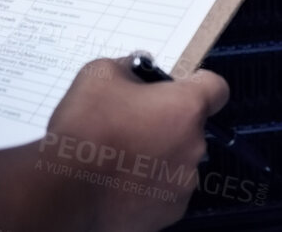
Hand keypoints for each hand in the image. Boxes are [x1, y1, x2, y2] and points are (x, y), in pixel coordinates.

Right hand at [0, 56, 229, 231]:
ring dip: (159, 155)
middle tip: (131, 121)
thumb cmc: (86, 127)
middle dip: (167, 121)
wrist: (65, 190)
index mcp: (186, 108)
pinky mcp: (167, 214)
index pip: (216, 88)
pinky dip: (148, 185)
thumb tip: (134, 71)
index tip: (179, 86)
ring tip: (120, 155)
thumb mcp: (99, 73)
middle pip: (191, 126)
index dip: (198, 83)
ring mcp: (182, 185)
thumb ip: (126, 68)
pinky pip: (164, 190)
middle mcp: (194, 147)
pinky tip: (118, 181)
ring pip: (178, 160)